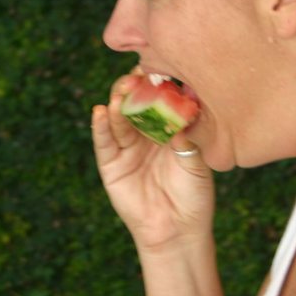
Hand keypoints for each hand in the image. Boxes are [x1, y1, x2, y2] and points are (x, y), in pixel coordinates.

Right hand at [91, 72, 214, 253]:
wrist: (178, 230)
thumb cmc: (193, 194)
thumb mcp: (195, 159)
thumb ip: (185, 132)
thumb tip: (180, 106)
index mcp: (168, 128)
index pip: (159, 98)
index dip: (157, 83)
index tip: (159, 65)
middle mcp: (145, 133)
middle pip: (135, 103)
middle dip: (135, 87)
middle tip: (138, 76)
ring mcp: (127, 147)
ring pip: (119, 118)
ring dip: (118, 102)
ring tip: (122, 91)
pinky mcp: (110, 164)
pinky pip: (104, 141)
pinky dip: (101, 126)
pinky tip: (100, 111)